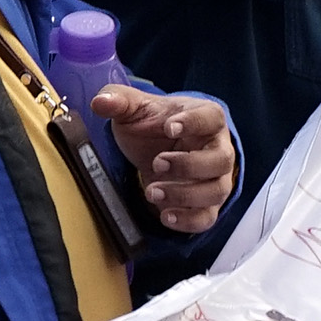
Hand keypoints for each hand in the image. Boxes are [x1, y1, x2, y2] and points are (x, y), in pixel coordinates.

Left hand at [92, 85, 237, 232]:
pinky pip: (207, 217)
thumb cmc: (153, 125)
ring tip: (151, 192)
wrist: (156, 149)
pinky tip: (165, 216)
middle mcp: (219, 148)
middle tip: (156, 163)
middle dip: (188, 165)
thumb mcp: (135, 108)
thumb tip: (99, 102)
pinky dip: (188, 220)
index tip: (169, 127)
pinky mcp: (207, 204)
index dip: (193, 122)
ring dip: (185, 195)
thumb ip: (118, 99)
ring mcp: (216, 178)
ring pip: (216, 191)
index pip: (211, 117)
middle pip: (221, 160)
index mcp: (206, 117)